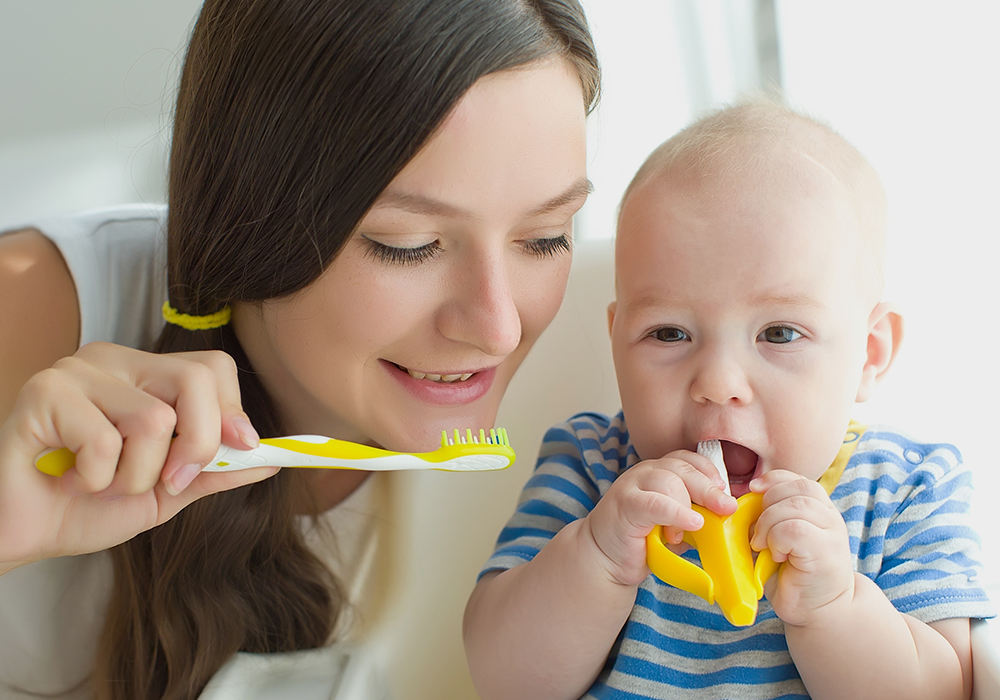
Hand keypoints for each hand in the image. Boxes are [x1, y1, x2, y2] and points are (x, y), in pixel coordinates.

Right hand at [0, 342, 277, 572]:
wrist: (19, 534)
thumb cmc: (84, 506)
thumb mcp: (166, 492)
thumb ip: (215, 470)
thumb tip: (271, 458)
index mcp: (145, 375)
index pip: (213, 367)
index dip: (234, 411)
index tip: (242, 448)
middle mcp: (114, 361)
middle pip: (196, 380)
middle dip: (197, 445)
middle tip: (166, 481)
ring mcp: (77, 371)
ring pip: (154, 419)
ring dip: (135, 475)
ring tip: (100, 481)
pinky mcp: (44, 392)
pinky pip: (105, 441)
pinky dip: (96, 478)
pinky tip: (68, 477)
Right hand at [585, 450, 736, 586]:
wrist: (605, 558)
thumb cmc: (643, 541)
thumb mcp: (676, 525)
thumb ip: (695, 515)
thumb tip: (726, 518)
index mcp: (660, 472)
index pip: (688, 460)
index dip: (710, 472)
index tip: (726, 491)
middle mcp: (646, 472)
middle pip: (682, 468)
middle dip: (709, 488)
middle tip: (727, 508)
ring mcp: (632, 485)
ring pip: (669, 481)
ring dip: (687, 505)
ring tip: (689, 530)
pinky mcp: (625, 503)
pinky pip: (656, 502)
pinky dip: (677, 512)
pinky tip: (690, 524)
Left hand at [749, 470, 853, 626]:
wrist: (821, 611)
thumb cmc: (794, 575)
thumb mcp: (780, 539)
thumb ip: (770, 518)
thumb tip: (739, 503)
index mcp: (819, 510)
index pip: (797, 479)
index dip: (773, 480)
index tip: (753, 490)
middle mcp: (829, 517)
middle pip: (794, 488)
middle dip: (766, 505)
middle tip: (758, 534)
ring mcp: (832, 533)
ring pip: (793, 506)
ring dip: (769, 524)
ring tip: (766, 547)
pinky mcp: (826, 551)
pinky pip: (794, 529)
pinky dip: (777, 540)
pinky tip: (777, 556)